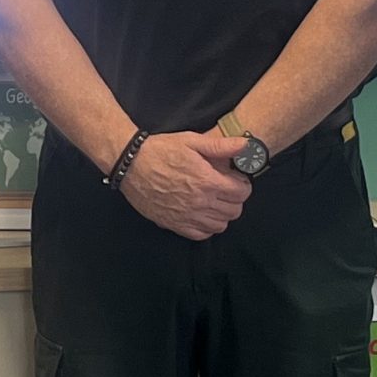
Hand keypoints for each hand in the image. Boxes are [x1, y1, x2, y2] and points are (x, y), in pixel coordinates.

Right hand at [118, 131, 250, 240]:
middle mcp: (200, 202)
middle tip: (226, 189)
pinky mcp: (174, 224)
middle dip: (235, 199)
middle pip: (234, 211)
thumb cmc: (161, 150)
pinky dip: (206, 227)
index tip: (235, 178)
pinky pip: (201, 234)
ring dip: (222, 214)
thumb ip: (221, 146)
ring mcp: (187, 216)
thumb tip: (246, 145)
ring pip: (220, 225)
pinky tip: (202, 214)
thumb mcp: (191, 141)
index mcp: (207, 181)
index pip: (241, 193)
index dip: (243, 184)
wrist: (131, 164)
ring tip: (214, 201)